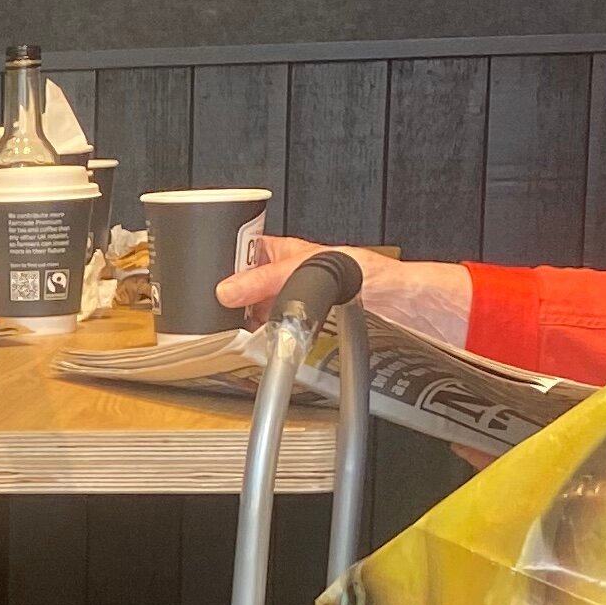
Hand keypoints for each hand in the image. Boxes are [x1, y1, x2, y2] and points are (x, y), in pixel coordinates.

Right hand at [220, 233, 471, 345]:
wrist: (407, 312)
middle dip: (227, 302)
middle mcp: (285, 281)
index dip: (219, 263)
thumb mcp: (312, 267)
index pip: (239, 253)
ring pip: (255, 319)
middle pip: (242, 291)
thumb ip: (269, 279)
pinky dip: (264, 349)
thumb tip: (229, 290)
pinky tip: (256, 351)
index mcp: (284, 253)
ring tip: (225, 334)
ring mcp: (293, 309)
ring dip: (244, 328)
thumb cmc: (375, 276)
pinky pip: (275, 343)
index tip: (198, 277)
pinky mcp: (303, 337)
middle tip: (207, 313)